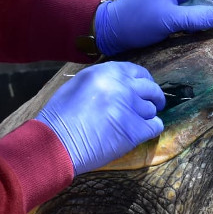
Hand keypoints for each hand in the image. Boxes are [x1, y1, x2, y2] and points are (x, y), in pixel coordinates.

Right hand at [35, 62, 166, 174]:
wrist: (57, 142)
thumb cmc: (60, 116)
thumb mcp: (79, 84)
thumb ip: (103, 80)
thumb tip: (121, 82)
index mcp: (107, 72)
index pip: (138, 71)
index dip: (144, 81)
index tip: (144, 89)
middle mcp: (123, 86)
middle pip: (151, 88)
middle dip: (154, 97)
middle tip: (153, 104)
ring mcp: (131, 108)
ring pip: (152, 109)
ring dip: (146, 116)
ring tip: (134, 123)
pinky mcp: (135, 130)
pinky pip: (155, 126)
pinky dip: (151, 129)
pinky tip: (142, 132)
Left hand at [95, 0, 212, 55]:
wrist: (110, 29)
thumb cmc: (136, 21)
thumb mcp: (168, 20)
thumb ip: (196, 18)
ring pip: (200, 3)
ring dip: (206, 16)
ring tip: (207, 32)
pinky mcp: (169, 5)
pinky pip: (190, 10)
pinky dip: (196, 21)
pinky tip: (194, 32)